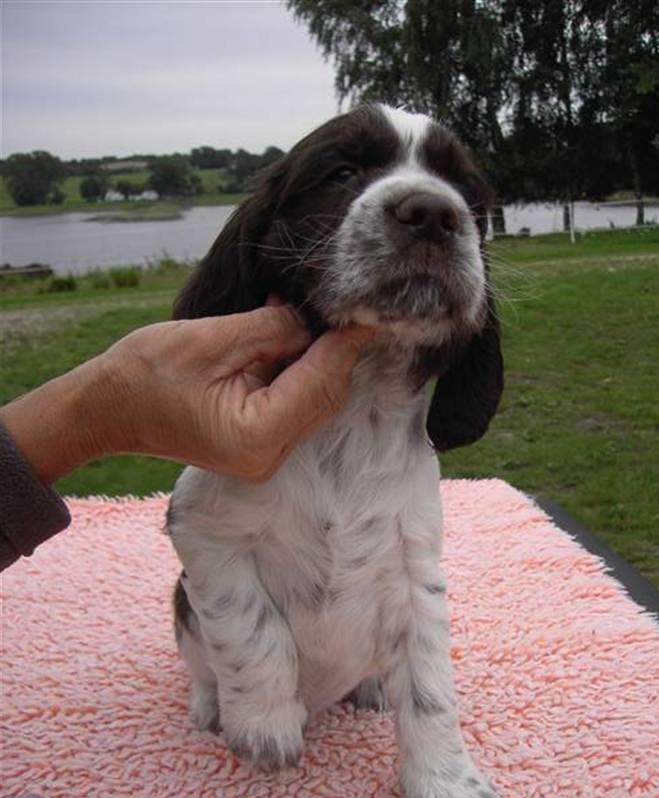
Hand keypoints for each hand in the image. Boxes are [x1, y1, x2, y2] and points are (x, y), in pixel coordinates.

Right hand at [0, 304, 374, 483]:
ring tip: (308, 310)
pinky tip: (288, 330)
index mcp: (258, 434)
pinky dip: (296, 366)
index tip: (370, 308)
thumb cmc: (146, 374)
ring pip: (315, 397)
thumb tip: (315, 318)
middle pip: (326, 394)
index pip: (321, 380)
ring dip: (316, 354)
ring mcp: (265, 454)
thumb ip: (272, 329)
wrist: (107, 409)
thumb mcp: (212, 339)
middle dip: (336, 347)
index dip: (347, 342)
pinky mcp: (258, 443)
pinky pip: (293, 401)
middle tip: (346, 302)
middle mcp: (269, 454)